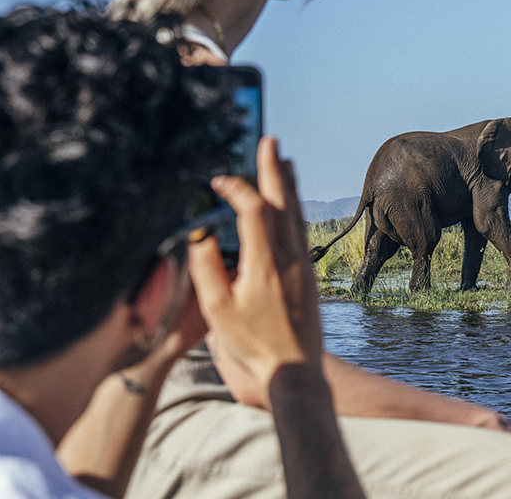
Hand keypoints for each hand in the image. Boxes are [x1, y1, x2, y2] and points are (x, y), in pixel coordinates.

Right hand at [189, 137, 321, 404]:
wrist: (294, 369)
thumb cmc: (253, 344)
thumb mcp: (217, 311)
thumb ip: (207, 270)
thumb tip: (201, 236)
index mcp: (264, 263)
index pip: (252, 210)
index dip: (236, 189)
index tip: (218, 181)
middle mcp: (289, 257)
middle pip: (283, 202)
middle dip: (274, 169)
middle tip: (270, 141)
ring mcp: (303, 264)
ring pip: (298, 214)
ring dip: (290, 185)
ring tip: (286, 161)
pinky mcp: (309, 273)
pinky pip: (303, 230)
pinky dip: (296, 208)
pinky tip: (293, 204)